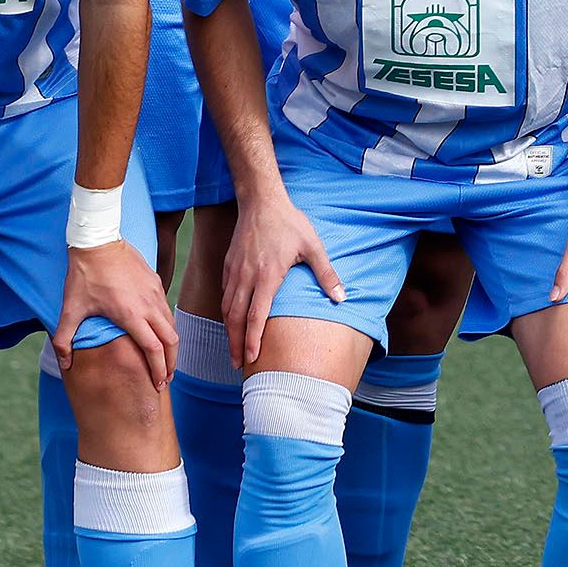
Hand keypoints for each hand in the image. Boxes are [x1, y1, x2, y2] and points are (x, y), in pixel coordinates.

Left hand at [56, 229, 177, 392]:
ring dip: (171, 345)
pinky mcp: (156, 282)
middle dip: (171, 363)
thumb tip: (65, 365)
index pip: (154, 350)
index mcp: (131, 315)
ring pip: (172, 325)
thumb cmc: (84, 275)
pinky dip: (167, 327)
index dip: (158, 370)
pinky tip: (159, 333)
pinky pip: (167, 310)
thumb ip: (65, 339)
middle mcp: (149, 306)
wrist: (97, 240)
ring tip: (165, 360)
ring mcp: (155, 293)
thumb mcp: (70, 309)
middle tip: (165, 378)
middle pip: (171, 341)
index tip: (157, 384)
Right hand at [220, 183, 340, 369]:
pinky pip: (225, 294)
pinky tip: (231, 322)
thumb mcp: (313, 247)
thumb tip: (342, 297)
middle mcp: (246, 277)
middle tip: (238, 365)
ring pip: (227, 308)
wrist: (261, 201)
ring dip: (229, 331)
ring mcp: (234, 272)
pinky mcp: (228, 266)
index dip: (252, 340)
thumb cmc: (290, 223)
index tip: (252, 359)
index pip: (256, 316)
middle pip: (236, 318)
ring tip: (233, 350)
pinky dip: (226, 312)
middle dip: (236, 344)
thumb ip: (327, 274)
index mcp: (267, 276)